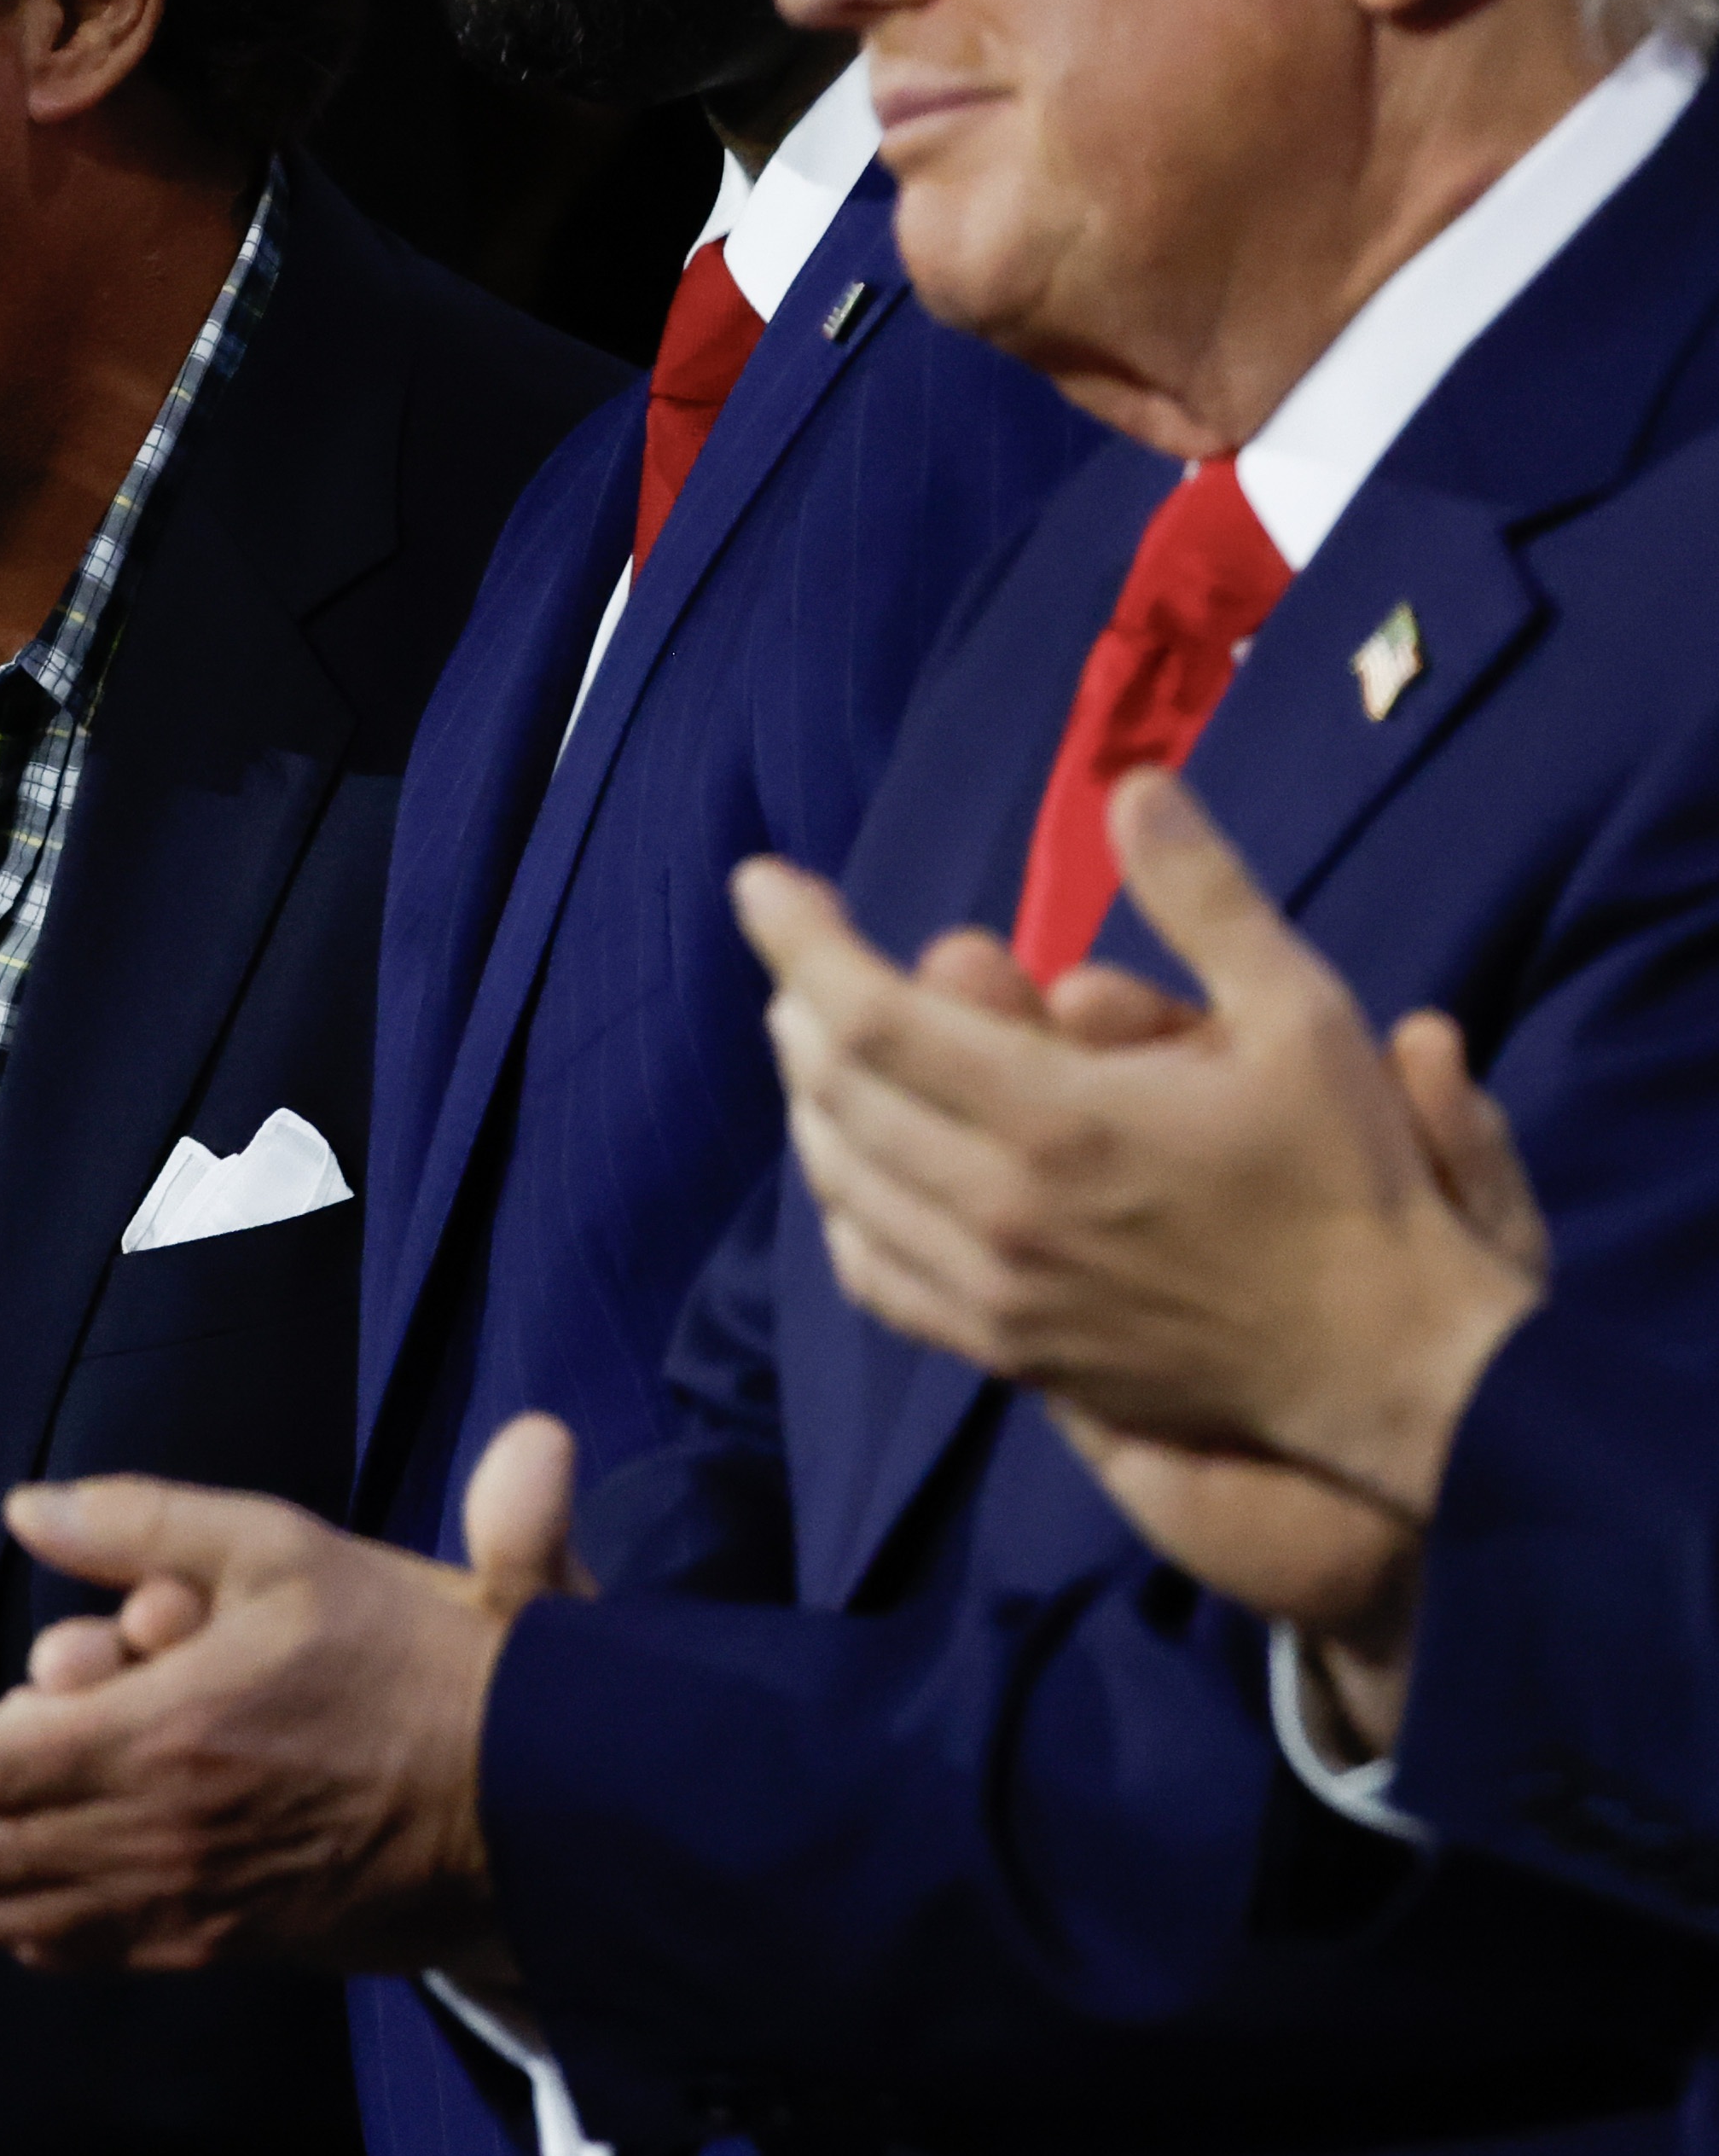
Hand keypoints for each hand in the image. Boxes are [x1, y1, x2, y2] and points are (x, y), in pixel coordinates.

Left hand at [0, 1426, 589, 1978]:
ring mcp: (185, 1907)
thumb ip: (145, 1518)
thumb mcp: (283, 1544)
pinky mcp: (219, 1941)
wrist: (536, 1802)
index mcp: (162, 1739)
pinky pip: (76, 1950)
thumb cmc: (415, 1658)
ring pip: (8, 1917)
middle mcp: (156, 1840)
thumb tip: (24, 1511)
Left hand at [730, 768, 1546, 1519]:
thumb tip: (1132, 786)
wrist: (1395, 1370)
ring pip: (842, 1185)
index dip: (799, 939)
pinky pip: (878, 1275)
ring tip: (814, 1039)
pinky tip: (854, 1166)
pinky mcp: (1009, 1353)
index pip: (866, 1016)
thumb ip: (1205, 894)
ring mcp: (996, 1293)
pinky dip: (845, 1205)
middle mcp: (1000, 1212)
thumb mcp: (1304, 1010)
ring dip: (812, 1101)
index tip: (761, 880)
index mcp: (1057, 1121)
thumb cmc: (1353, 1183)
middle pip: (835, 1094)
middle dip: (800, 1007)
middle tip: (803, 953)